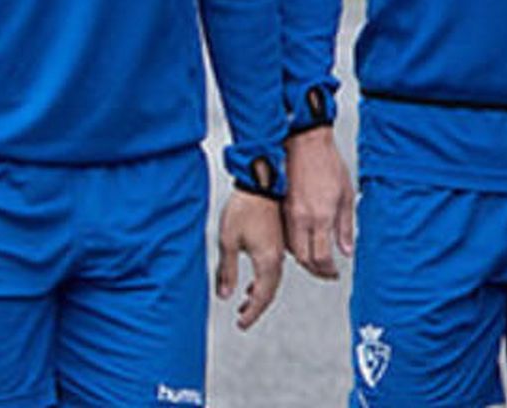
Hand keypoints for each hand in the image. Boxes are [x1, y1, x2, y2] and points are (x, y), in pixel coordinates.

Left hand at [215, 191, 284, 329]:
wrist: (260, 181)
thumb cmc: (244, 207)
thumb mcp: (228, 241)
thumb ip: (227, 271)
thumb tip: (225, 295)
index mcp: (268, 260)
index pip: (261, 296)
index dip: (251, 313)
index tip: (242, 323)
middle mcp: (278, 257)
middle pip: (270, 291)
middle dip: (256, 307)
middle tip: (243, 318)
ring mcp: (281, 248)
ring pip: (273, 280)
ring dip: (261, 293)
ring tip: (246, 301)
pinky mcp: (280, 239)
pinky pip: (275, 267)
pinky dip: (265, 279)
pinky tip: (255, 278)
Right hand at [282, 127, 354, 278]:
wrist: (303, 142)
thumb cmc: (326, 162)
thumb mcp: (346, 193)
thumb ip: (345, 225)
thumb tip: (347, 249)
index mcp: (321, 215)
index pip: (321, 256)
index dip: (327, 270)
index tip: (333, 272)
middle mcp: (302, 218)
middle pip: (304, 258)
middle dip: (314, 269)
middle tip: (324, 271)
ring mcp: (287, 214)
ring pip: (291, 249)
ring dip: (303, 258)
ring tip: (315, 259)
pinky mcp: (279, 208)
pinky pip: (284, 235)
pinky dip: (293, 245)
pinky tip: (302, 242)